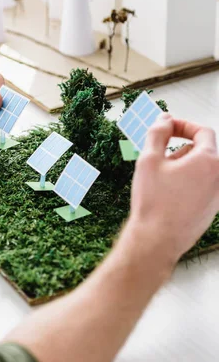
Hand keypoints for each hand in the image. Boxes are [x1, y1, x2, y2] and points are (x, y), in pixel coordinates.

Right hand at [128, 114, 218, 263]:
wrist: (156, 241)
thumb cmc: (153, 202)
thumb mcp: (149, 160)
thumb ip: (158, 132)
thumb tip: (165, 119)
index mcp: (209, 161)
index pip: (202, 131)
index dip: (183, 126)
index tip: (167, 128)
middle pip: (202, 151)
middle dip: (179, 149)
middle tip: (157, 158)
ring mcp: (217, 196)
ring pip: (201, 171)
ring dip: (182, 168)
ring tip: (159, 180)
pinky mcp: (211, 210)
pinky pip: (201, 188)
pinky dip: (186, 184)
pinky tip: (166, 197)